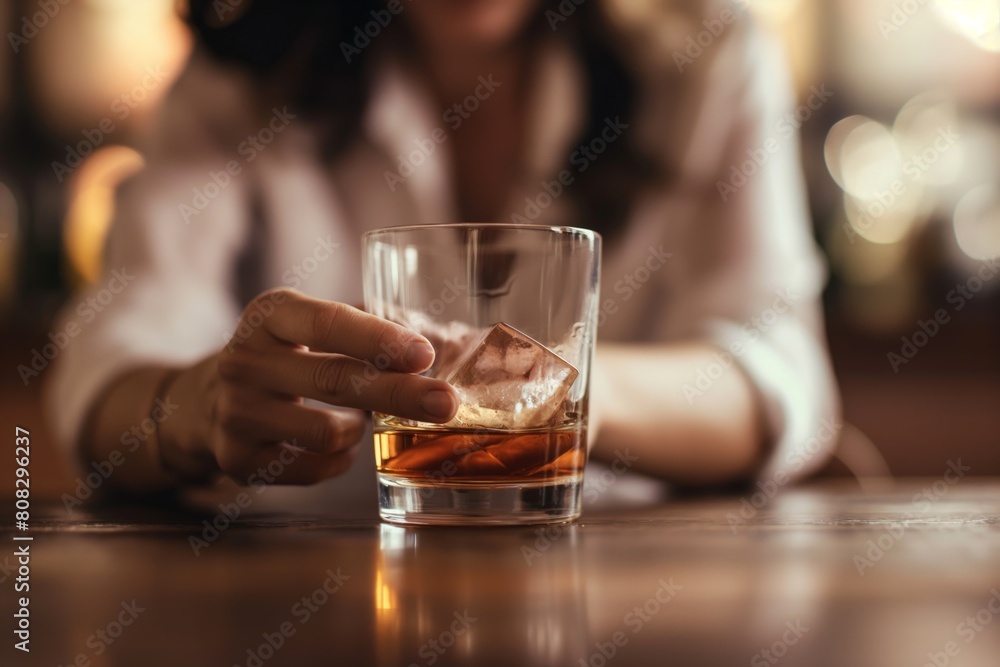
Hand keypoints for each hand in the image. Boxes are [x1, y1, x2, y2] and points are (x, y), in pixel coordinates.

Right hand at [166, 289, 458, 485]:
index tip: (425, 353)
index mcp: (271, 313)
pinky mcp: (237, 458)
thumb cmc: (291, 354)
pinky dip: (340, 459)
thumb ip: (378, 326)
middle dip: (399, 394)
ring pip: (327, 433)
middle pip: (335, 381)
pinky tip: (333, 443)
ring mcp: (235, 412)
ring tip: (357, 417)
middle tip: (447, 404)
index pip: (328, 322)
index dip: (379, 339)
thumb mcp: (317, 324)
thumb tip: (451, 342)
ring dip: (359, 429)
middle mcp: (245, 359)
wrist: (209, 399)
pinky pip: (315, 468)